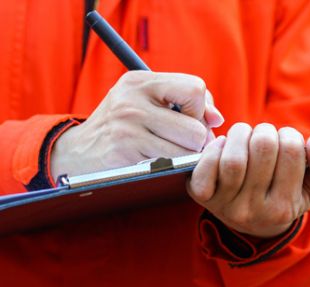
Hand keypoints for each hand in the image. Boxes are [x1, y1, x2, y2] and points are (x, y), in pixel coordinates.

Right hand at [51, 71, 223, 177]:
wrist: (77, 153)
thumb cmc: (123, 126)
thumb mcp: (146, 102)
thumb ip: (185, 103)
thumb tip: (218, 119)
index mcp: (141, 81)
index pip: (195, 88)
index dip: (201, 108)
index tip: (191, 120)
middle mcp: (133, 100)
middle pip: (196, 127)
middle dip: (198, 141)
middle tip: (185, 145)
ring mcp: (128, 127)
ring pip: (187, 150)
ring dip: (187, 158)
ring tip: (172, 154)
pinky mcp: (126, 153)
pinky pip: (170, 165)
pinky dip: (172, 168)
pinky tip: (158, 164)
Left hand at [188, 123, 309, 237]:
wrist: (255, 224)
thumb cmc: (289, 195)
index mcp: (284, 208)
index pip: (291, 151)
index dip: (290, 136)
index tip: (288, 141)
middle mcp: (255, 211)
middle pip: (262, 148)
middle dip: (266, 131)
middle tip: (266, 136)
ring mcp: (226, 206)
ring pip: (234, 157)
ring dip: (241, 134)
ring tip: (247, 136)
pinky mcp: (203, 197)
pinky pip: (206, 166)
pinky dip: (215, 148)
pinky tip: (225, 147)